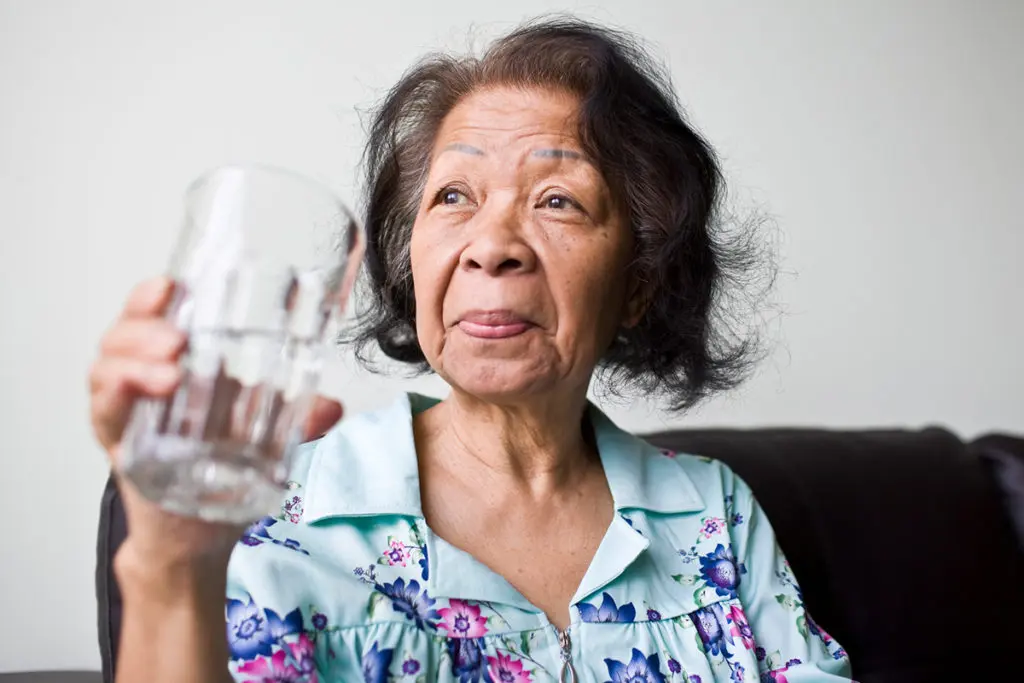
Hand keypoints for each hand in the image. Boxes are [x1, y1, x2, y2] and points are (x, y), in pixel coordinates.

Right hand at [89, 277, 342, 577]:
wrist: (198, 533)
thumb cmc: (223, 470)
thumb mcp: (269, 437)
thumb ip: (301, 420)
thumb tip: (333, 406)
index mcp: (176, 363)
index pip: (154, 316)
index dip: (153, 296)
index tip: (172, 285)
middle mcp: (144, 381)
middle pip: (123, 334)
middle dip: (144, 328)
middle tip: (178, 339)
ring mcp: (130, 413)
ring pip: (108, 369)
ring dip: (133, 364)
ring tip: (169, 373)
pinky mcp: (120, 448)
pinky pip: (104, 415)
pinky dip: (114, 398)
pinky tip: (130, 392)